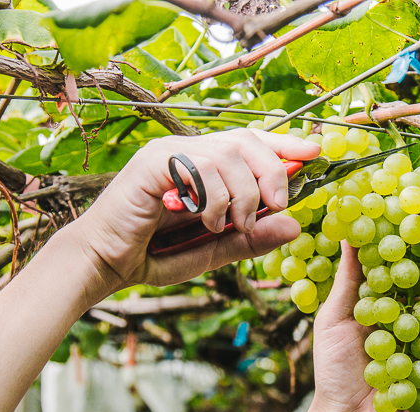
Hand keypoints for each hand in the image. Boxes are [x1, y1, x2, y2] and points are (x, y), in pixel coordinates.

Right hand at [71, 129, 320, 290]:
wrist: (103, 263)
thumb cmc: (153, 254)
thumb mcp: (213, 249)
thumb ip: (251, 239)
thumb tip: (295, 226)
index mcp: (203, 166)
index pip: (251, 143)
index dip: (285, 144)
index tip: (316, 151)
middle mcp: (187, 151)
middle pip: (247, 140)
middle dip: (273, 170)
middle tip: (278, 203)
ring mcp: (168, 153)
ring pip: (229, 153)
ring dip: (244, 193)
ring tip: (235, 224)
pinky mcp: (152, 163)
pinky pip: (200, 166)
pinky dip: (214, 198)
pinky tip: (207, 222)